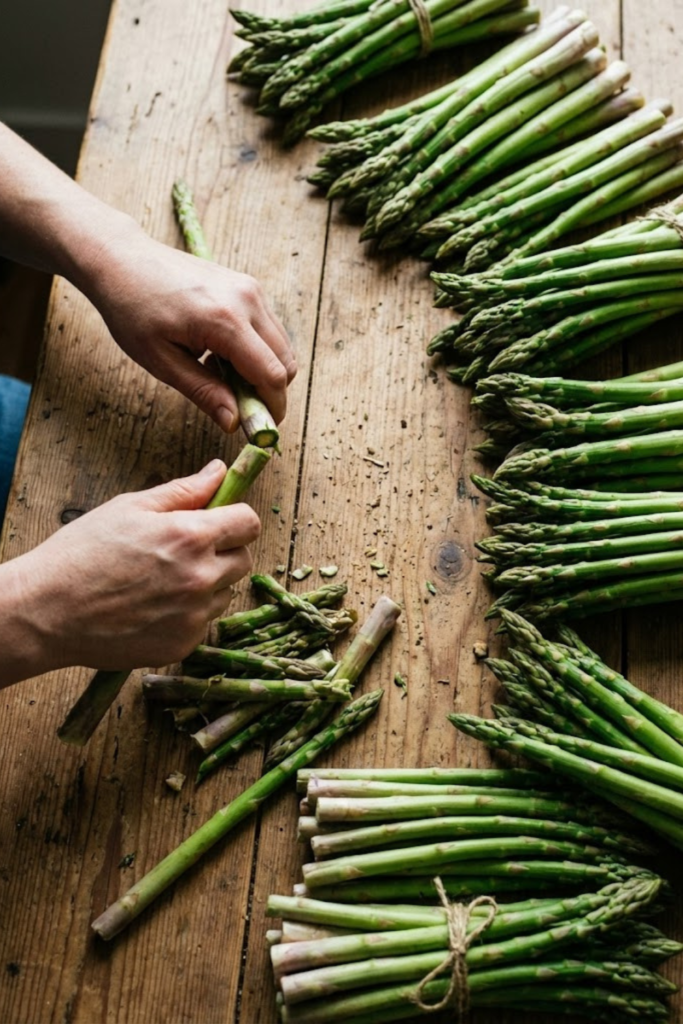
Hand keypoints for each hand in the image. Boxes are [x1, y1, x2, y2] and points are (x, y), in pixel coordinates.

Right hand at [0, 460, 259, 683]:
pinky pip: (203, 622)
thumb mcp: (130, 508)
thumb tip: (219, 471)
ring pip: (224, 593)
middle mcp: (201, 578)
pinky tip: (152, 607)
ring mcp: (194, 616)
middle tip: (183, 551)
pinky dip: (188, 615)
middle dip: (222, 551)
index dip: (235, 519)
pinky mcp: (184, 645)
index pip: (249, 523)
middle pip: (243, 560)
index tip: (219, 521)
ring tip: (160, 581)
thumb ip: (184, 491)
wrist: (48, 611)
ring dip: (206, 584)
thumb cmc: (83, 553)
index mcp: (190, 537)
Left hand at [83, 226, 295, 431]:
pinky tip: (220, 353)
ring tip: (220, 374)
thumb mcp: (161, 361)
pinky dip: (256, 351)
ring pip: (282, 347)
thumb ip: (203, 392)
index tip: (259, 429)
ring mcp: (251, 289)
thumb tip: (234, 423)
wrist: (122, 259)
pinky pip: (269, 329)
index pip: (272, 375)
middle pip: (286, 362)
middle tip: (235, 404)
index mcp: (225, 320)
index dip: (272, 408)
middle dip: (269, 392)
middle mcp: (247, 300)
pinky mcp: (248, 286)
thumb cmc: (132, 308)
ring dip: (262, 370)